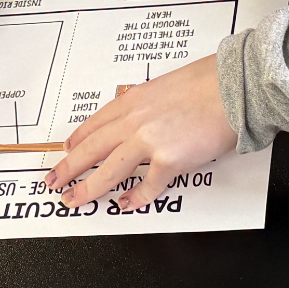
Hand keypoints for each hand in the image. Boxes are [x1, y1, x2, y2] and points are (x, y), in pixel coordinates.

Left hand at [45, 55, 236, 209]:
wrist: (234, 87)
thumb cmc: (210, 82)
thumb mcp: (167, 84)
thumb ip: (150, 102)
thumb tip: (145, 115)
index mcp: (133, 100)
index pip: (95, 124)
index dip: (77, 140)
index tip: (67, 150)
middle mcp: (134, 120)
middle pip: (91, 149)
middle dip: (68, 168)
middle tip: (54, 181)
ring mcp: (149, 140)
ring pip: (108, 170)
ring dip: (88, 188)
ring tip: (75, 200)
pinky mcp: (169, 159)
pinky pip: (147, 185)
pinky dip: (136, 198)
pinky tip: (127, 205)